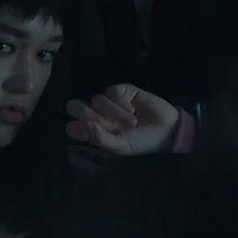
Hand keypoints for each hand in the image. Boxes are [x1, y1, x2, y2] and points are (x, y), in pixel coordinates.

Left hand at [65, 83, 181, 156]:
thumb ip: (102, 139)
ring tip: (132, 123)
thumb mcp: (121, 147)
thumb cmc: (142, 141)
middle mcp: (98, 115)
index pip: (72, 126)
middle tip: (103, 122)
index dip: (75, 128)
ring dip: (114, 112)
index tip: (88, 133)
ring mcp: (109, 102)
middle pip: (74, 106)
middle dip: (85, 113)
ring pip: (96, 99)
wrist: (166, 130)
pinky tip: (132, 109)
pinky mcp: (122, 90)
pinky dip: (120, 102)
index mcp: (94, 131)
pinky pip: (111, 91)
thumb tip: (86, 126)